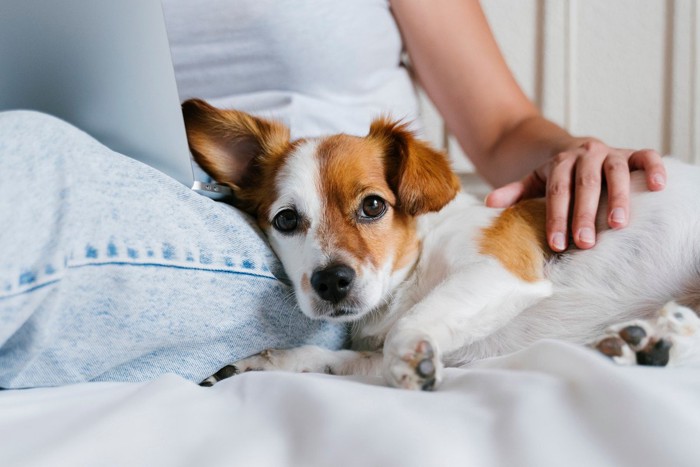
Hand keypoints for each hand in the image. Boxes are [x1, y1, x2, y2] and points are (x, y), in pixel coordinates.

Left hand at [485, 139, 666, 251]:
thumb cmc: (556, 176)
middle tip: (585, 243)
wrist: (574, 150)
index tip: (557, 243)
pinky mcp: (632, 153)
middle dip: (584, 215)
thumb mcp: (533, 182)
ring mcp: (610, 153)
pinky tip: (658, 186)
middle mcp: (586, 155)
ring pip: (616, 173)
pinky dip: (654, 168)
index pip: (557, 193)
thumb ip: (514, 192)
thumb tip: (488, 204)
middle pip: (585, 186)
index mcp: (560, 163)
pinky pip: (647, 156)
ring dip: (618, 198)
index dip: (556, 218)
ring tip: (619, 225)